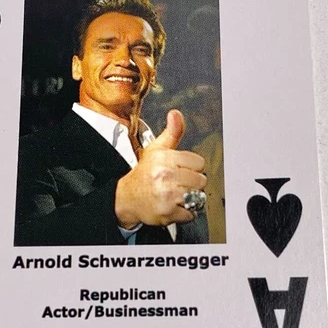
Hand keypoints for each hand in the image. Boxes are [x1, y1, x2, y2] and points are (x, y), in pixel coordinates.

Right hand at [115, 110, 206, 227]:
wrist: (126, 197)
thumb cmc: (144, 173)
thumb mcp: (156, 149)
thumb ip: (172, 132)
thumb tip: (176, 114)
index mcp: (165, 159)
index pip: (198, 163)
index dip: (192, 167)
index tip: (183, 170)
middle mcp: (166, 176)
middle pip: (200, 180)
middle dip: (192, 183)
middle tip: (180, 184)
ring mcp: (167, 195)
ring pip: (197, 197)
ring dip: (190, 198)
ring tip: (178, 195)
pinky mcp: (168, 212)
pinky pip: (190, 213)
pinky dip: (186, 213)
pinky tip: (175, 206)